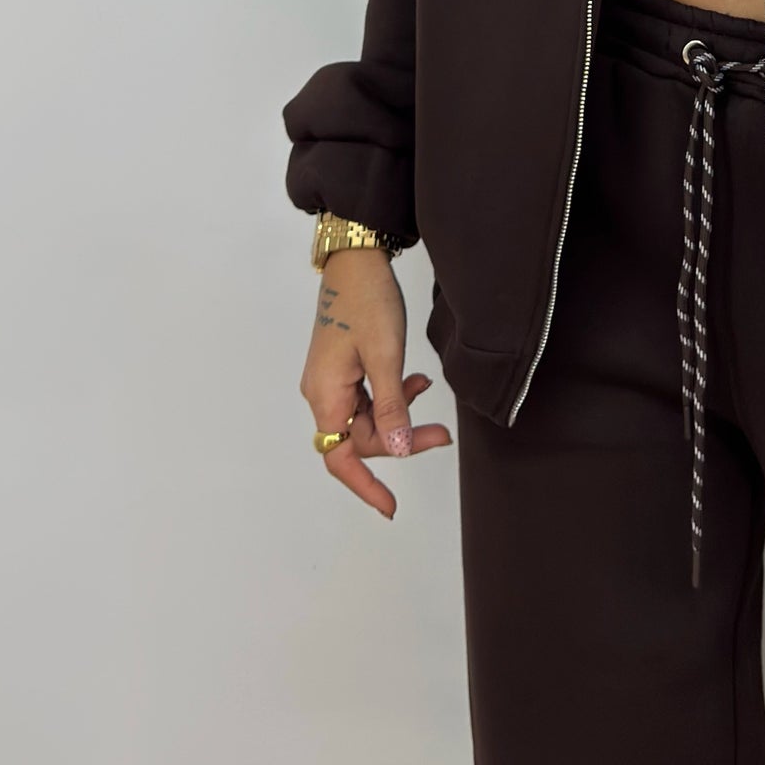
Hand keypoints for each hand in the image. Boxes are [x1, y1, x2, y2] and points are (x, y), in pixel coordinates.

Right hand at [300, 247, 452, 516]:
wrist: (356, 257)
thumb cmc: (367, 300)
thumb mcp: (386, 356)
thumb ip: (392, 407)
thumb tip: (396, 451)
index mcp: (325, 394)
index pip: (339, 458)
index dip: (366, 485)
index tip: (392, 507)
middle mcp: (322, 392)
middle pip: (359, 438)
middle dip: (400, 440)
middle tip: (442, 434)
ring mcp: (331, 379)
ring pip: (367, 417)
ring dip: (399, 414)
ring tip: (427, 392)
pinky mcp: (343, 366)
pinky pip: (367, 396)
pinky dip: (392, 395)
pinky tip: (415, 382)